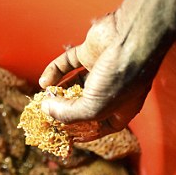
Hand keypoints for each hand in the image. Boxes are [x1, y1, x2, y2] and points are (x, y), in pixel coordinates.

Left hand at [38, 13, 153, 141]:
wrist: (131, 37)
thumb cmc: (120, 78)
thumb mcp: (93, 107)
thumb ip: (68, 113)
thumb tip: (46, 111)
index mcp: (122, 108)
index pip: (103, 126)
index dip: (86, 133)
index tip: (68, 137)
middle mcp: (112, 90)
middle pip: (84, 105)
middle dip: (66, 110)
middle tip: (47, 115)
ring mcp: (101, 69)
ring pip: (74, 83)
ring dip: (58, 91)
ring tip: (43, 98)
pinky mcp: (90, 51)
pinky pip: (68, 63)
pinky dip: (55, 71)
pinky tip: (43, 81)